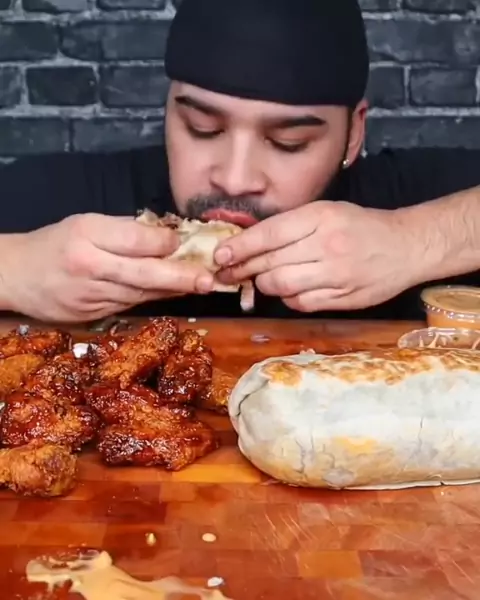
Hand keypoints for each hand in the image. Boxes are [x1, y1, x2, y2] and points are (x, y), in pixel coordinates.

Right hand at [0, 213, 214, 322]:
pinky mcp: (92, 315)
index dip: (164, 243)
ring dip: (173, 291)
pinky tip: (173, 295)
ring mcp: (91, 296)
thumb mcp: (85, 223)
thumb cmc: (55, 243)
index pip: (134, 239)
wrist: (15, 276)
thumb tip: (168, 236)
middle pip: (143, 274)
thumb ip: (124, 230)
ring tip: (201, 286)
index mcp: (86, 235)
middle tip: (208, 280)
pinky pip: (131, 305)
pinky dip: (154, 299)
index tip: (187, 241)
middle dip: (180, 277)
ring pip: (141, 294)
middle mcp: (90, 266)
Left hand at [214, 201, 422, 311]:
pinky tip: (288, 290)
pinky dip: (287, 299)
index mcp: (321, 217)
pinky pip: (301, 303)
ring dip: (264, 285)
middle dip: (243, 269)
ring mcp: (336, 275)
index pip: (269, 234)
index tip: (220, 255)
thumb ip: (291, 227)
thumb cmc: (360, 226)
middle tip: (227, 273)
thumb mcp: (326, 212)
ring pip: (282, 286)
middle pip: (271, 263)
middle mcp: (327, 245)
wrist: (406, 246)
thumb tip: (249, 244)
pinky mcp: (343, 298)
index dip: (240, 247)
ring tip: (261, 280)